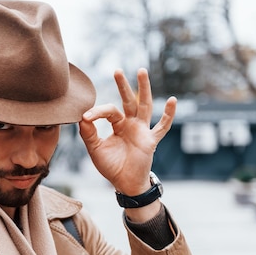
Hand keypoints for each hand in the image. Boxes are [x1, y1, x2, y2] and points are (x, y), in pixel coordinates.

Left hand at [78, 68, 176, 196]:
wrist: (125, 184)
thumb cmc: (111, 166)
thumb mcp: (95, 149)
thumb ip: (88, 133)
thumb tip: (82, 117)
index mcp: (118, 125)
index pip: (109, 111)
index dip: (97, 112)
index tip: (86, 117)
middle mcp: (131, 124)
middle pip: (128, 100)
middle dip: (123, 85)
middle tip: (117, 70)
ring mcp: (142, 131)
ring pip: (145, 106)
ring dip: (144, 89)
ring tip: (142, 71)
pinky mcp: (150, 140)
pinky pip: (162, 127)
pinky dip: (168, 115)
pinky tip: (173, 101)